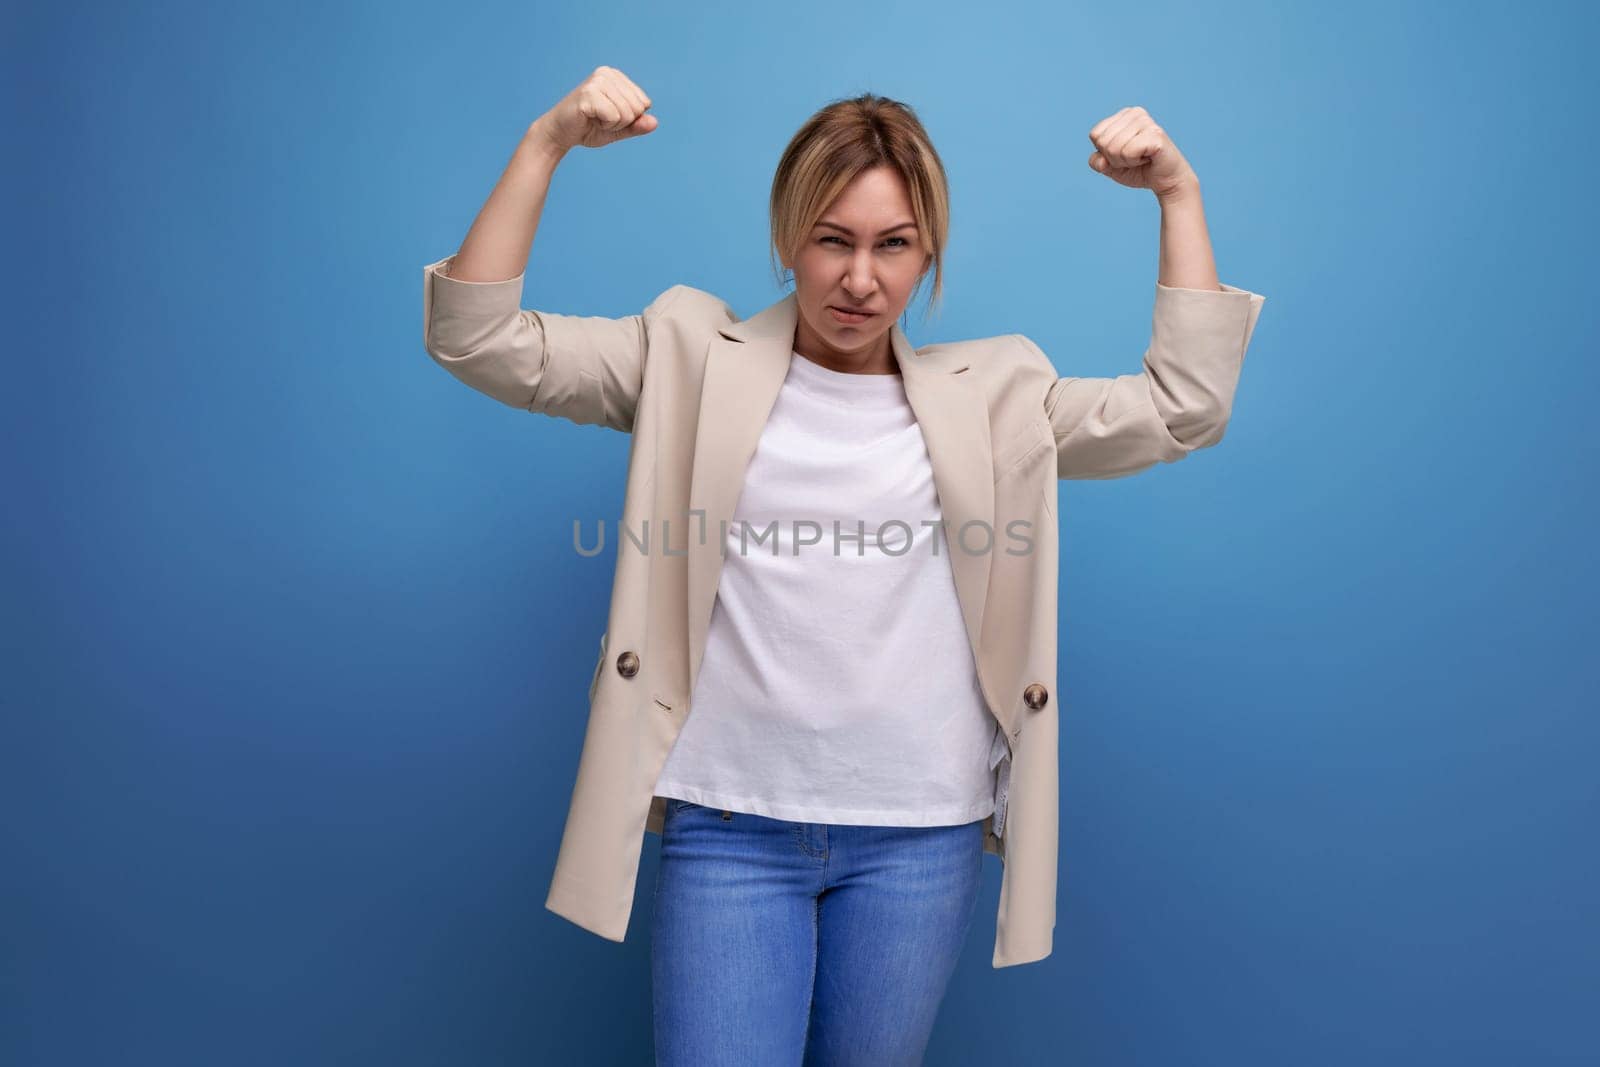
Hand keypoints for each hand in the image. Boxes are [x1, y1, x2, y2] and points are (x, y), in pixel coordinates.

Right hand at [532, 66, 657, 153]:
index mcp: (616, 76)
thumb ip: (637, 126)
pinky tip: (589, 119)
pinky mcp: (589, 93)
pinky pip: (614, 117)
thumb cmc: (588, 128)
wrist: (560, 133)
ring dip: (612, 125)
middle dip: (622, 122)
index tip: (608, 116)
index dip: (629, 118)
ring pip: (627, 113)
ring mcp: (597, 81)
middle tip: (600, 119)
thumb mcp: (619, 129)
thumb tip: (655, 122)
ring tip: (595, 119)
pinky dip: (605, 126)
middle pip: (637, 108)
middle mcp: (607, 73)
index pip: (644, 102)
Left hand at [1086, 106, 1197, 200]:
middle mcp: (1135, 113)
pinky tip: (1148, 158)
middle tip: (1134, 158)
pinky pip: (1128, 152)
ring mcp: (1146, 122)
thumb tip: (1100, 161)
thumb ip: (1097, 162)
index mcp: (1124, 115)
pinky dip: (1134, 162)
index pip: (1095, 135)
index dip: (1105, 152)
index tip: (1124, 154)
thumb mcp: (1111, 167)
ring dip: (1125, 161)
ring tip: (1142, 158)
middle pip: (1103, 142)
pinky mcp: (1155, 134)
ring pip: (1114, 148)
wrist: (1166, 180)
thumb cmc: (1139, 170)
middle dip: (1115, 158)